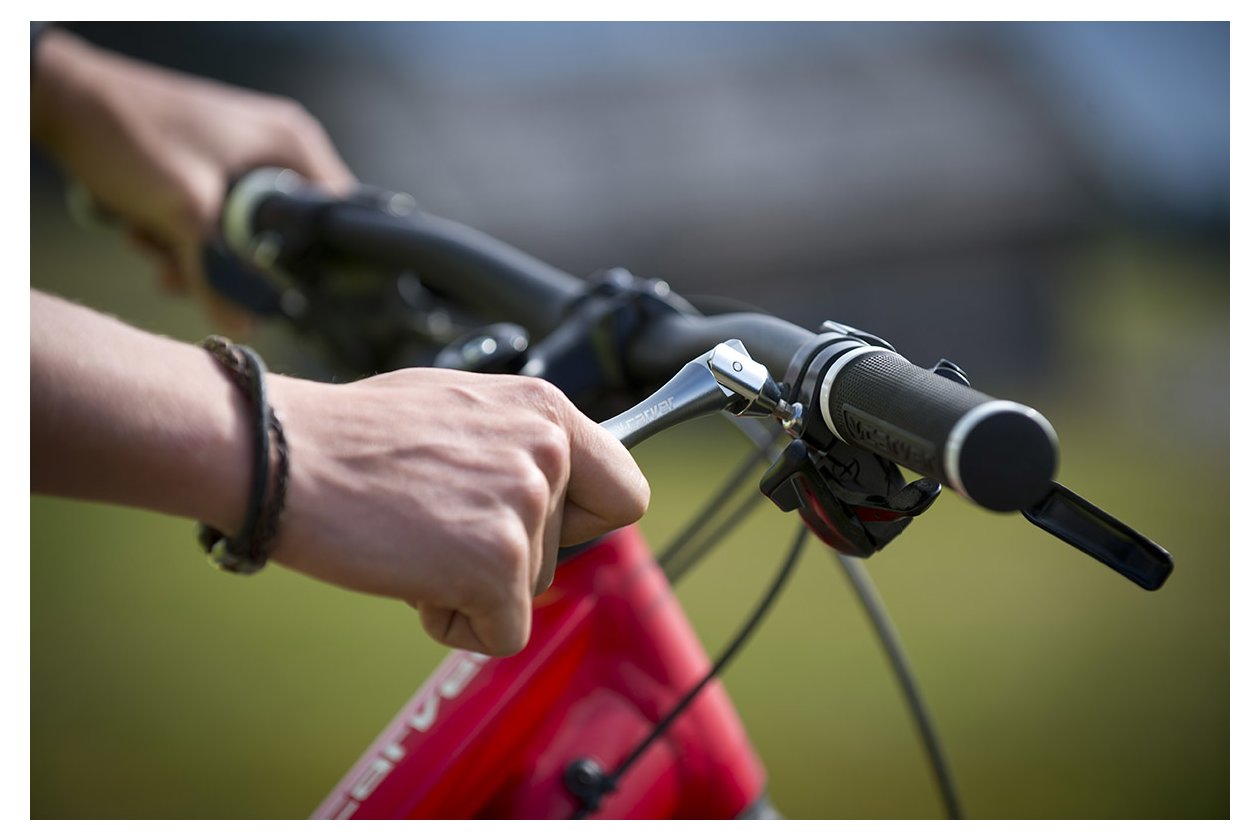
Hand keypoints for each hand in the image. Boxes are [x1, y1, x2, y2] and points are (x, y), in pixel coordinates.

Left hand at [31, 29, 355, 331]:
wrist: (62, 101)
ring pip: (240, 236)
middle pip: (282, 235)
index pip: (332, 217)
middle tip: (189, 268)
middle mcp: (276, 150)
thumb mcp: (184, 214)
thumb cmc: (132, 133)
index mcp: (292, 145)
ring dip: (196, 254)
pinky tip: (147, 235)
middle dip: (231, 261)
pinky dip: (181, 237)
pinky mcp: (209, 172)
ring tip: (155, 247)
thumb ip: (221, 275)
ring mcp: (242, 160)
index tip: (275, 291)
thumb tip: (248, 330)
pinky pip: (212, 223)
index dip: (310, 262)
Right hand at [267, 369, 650, 656]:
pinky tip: (408, 575)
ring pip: (527, 591)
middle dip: (507, 554)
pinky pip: (502, 634)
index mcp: (545, 409)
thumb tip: (551, 481)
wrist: (280, 454)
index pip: (625, 490)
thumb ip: (516, 444)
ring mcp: (523, 507)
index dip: (587, 521)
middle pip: (566, 550)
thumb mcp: (459, 409)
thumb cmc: (352, 435)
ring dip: (472, 583)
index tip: (550, 528)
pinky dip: (455, 624)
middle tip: (436, 522)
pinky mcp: (495, 564)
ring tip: (410, 534)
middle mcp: (547, 452)